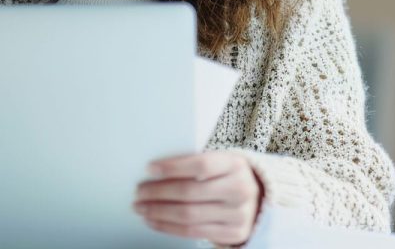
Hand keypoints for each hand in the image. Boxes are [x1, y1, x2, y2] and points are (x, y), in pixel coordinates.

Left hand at [133, 151, 263, 246]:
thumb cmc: (225, 175)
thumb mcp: (218, 161)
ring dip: (158, 212)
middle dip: (158, 193)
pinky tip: (153, 220)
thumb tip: (153, 170)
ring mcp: (238, 214)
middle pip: (190, 192)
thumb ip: (193, 163)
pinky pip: (193, 232)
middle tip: (139, 192)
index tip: (150, 168)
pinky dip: (168, 226)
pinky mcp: (232, 233)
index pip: (200, 165)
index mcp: (234, 164)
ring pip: (188, 215)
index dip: (173, 167)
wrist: (255, 198)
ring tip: (141, 207)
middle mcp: (239, 190)